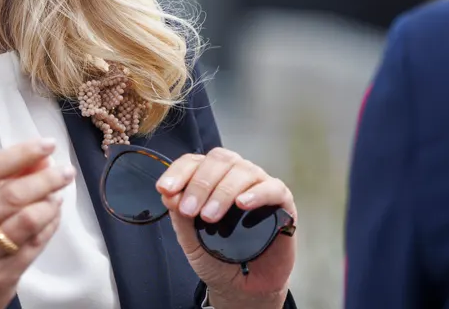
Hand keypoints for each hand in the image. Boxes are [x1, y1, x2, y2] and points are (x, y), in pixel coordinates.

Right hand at [0, 138, 73, 308]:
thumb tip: (33, 161)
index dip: (22, 153)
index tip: (46, 144)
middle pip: (11, 195)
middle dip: (45, 178)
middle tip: (65, 171)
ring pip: (27, 221)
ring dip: (50, 204)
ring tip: (59, 194)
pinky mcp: (1, 278)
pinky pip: (34, 246)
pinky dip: (49, 226)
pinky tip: (53, 216)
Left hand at [157, 147, 296, 308]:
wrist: (241, 288)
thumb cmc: (216, 258)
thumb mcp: (190, 239)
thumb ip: (180, 215)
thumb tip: (169, 194)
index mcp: (211, 178)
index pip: (195, 161)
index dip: (179, 171)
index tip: (165, 189)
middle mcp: (235, 176)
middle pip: (219, 160)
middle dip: (200, 183)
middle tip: (189, 210)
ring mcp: (260, 186)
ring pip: (243, 171)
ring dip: (223, 192)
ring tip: (210, 216)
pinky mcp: (283, 204)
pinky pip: (273, 188)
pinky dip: (257, 193)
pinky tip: (243, 204)